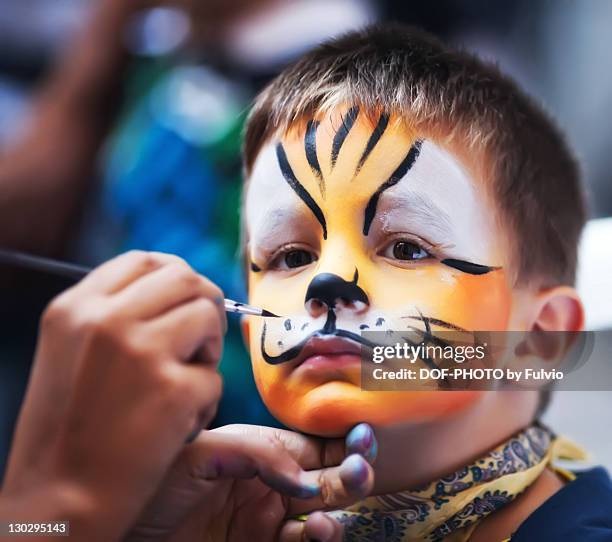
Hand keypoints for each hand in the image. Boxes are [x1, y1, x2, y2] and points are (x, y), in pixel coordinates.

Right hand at [2, 251, 225, 540]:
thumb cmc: (69, 430)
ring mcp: (141, 351)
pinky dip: (205, 401)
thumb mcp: (71, 352)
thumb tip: (177, 287)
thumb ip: (115, 314)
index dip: (176, 275)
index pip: (144, 260)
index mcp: (76, 307)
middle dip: (204, 305)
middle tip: (201, 340)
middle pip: (186, 278)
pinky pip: (215, 377)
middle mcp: (106, 319)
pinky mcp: (173, 389)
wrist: (58, 502)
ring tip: (184, 384)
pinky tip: (178, 424)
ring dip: (208, 350)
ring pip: (209, 317)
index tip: (188, 299)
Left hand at [126, 423, 376, 541]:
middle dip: (351, 474)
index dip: (344, 441)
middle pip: (328, 480)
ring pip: (322, 516)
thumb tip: (305, 478)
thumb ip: (257, 454)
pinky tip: (314, 531)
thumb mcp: (202, 453)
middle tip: (359, 470)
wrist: (119, 535)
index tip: (365, 437)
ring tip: (320, 516)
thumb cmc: (155, 485)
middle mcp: (271, 486)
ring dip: (334, 512)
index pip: (314, 446)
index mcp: (261, 454)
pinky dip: (318, 540)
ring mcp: (268, 522)